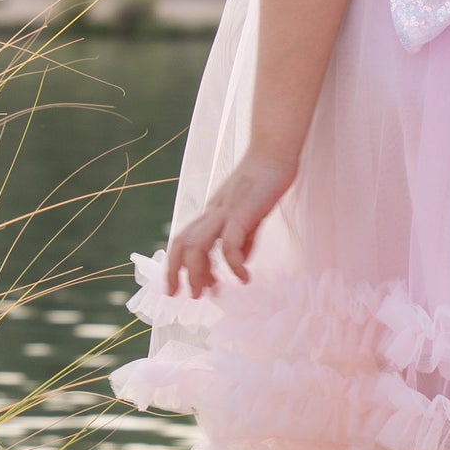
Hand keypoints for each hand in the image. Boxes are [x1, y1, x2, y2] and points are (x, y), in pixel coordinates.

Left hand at [163, 149, 296, 297]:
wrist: (274, 152)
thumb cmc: (265, 180)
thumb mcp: (251, 213)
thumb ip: (245, 236)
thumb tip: (241, 260)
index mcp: (211, 212)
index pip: (182, 240)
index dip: (175, 265)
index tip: (179, 288)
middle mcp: (211, 212)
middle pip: (181, 244)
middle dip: (178, 273)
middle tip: (189, 297)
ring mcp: (224, 211)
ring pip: (198, 245)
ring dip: (199, 272)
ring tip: (211, 292)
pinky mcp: (242, 212)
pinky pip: (230, 243)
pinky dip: (233, 264)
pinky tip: (244, 277)